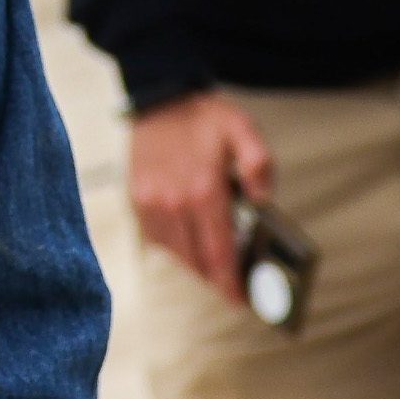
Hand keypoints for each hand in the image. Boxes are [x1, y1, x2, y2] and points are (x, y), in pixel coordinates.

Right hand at [126, 93, 271, 304]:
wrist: (160, 97)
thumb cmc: (204, 117)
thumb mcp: (243, 130)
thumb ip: (259, 165)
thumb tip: (262, 200)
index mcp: (203, 189)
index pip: (218, 252)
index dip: (229, 283)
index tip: (238, 301)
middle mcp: (174, 202)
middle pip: (196, 260)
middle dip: (216, 277)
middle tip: (232, 284)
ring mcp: (151, 203)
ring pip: (176, 253)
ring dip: (195, 263)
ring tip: (214, 263)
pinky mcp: (137, 200)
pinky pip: (157, 239)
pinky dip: (175, 247)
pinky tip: (189, 240)